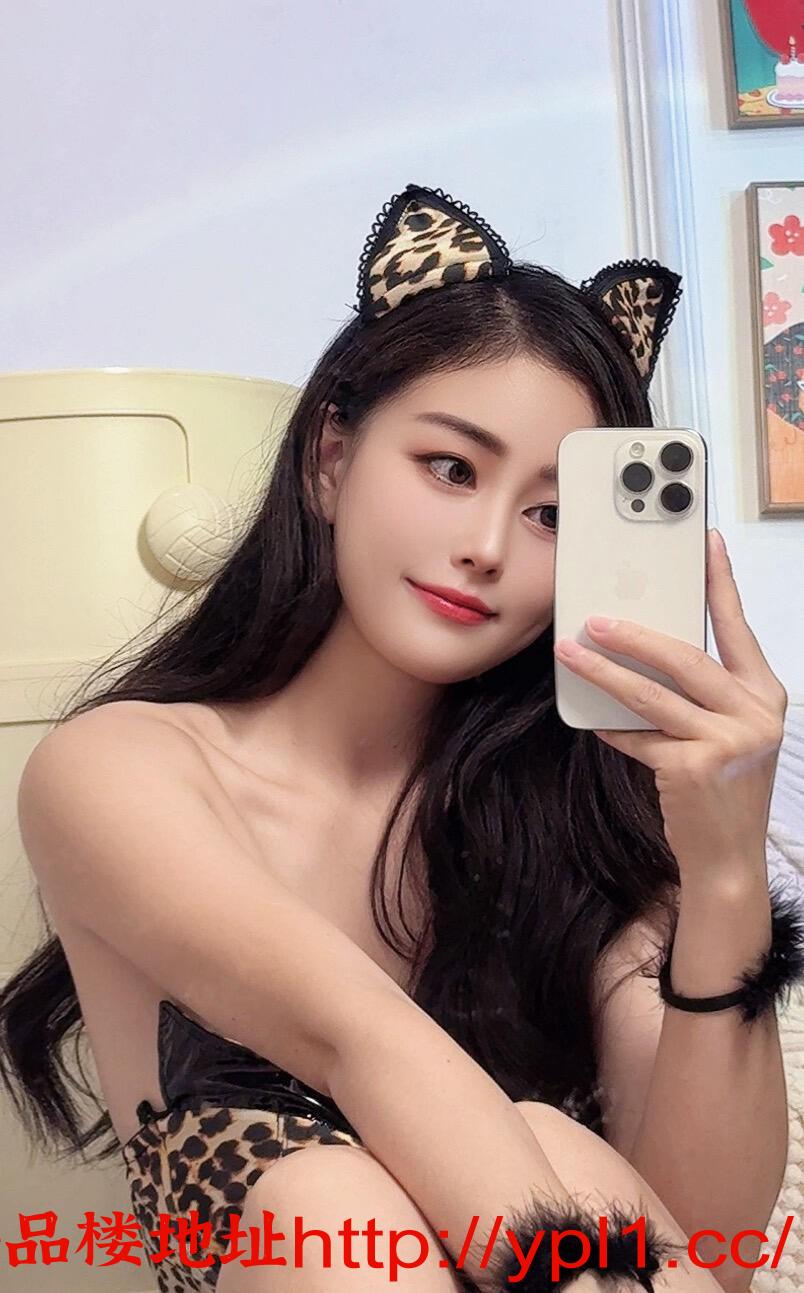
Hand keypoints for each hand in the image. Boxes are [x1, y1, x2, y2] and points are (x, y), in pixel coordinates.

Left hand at [553, 529, 788, 879]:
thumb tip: (645, 647)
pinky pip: (638, 737)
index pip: (738, 626)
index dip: (720, 582)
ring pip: (652, 694)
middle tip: (594, 618)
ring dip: (604, 672)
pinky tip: (591, 721)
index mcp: (764, 694)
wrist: (728, 857)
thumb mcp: (726, 732)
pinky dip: (612, 729)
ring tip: (572, 653)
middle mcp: (754, 713)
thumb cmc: (721, 789)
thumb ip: (701, 694)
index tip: (704, 544)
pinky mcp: (694, 768)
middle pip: (686, 657)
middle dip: (634, 634)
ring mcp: (728, 741)